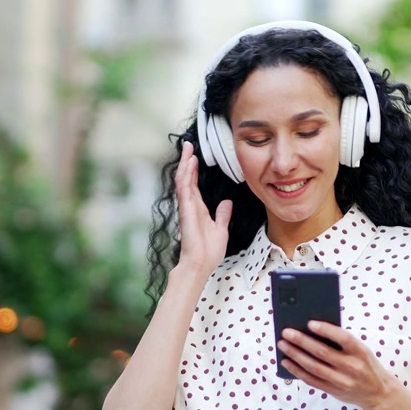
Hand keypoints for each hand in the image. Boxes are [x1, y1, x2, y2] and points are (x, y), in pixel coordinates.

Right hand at [174, 141, 231, 277]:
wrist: (201, 264)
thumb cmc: (209, 251)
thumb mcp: (221, 229)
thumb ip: (222, 215)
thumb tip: (227, 203)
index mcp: (199, 209)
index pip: (195, 184)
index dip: (194, 170)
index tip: (196, 156)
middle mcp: (191, 205)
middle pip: (187, 178)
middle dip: (187, 161)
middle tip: (188, 144)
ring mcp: (187, 207)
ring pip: (183, 179)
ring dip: (185, 163)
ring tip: (188, 147)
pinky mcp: (186, 210)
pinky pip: (185, 189)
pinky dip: (187, 174)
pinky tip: (190, 163)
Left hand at [278, 321, 400, 409]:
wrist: (378, 393)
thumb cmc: (366, 365)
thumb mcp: (362, 350)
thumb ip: (343, 342)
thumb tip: (313, 330)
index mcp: (361, 352)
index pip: (343, 338)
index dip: (326, 330)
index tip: (310, 323)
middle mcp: (352, 367)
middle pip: (322, 353)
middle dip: (302, 341)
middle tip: (286, 332)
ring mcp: (342, 381)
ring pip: (313, 367)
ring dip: (295, 355)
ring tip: (283, 345)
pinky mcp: (334, 391)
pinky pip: (311, 380)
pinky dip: (297, 370)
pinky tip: (287, 362)